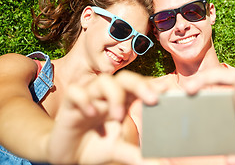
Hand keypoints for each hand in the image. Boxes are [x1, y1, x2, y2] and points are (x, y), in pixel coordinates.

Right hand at [46, 70, 165, 164]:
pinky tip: (90, 112)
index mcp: (122, 102)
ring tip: (118, 115)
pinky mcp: (69, 104)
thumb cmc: (95, 146)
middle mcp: (108, 96)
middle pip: (125, 78)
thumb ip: (137, 155)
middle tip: (152, 99)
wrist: (67, 154)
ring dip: (114, 95)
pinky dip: (84, 99)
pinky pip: (76, 92)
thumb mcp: (118, 150)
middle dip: (140, 84)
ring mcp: (89, 97)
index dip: (153, 84)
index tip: (167, 88)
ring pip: (103, 81)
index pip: (139, 86)